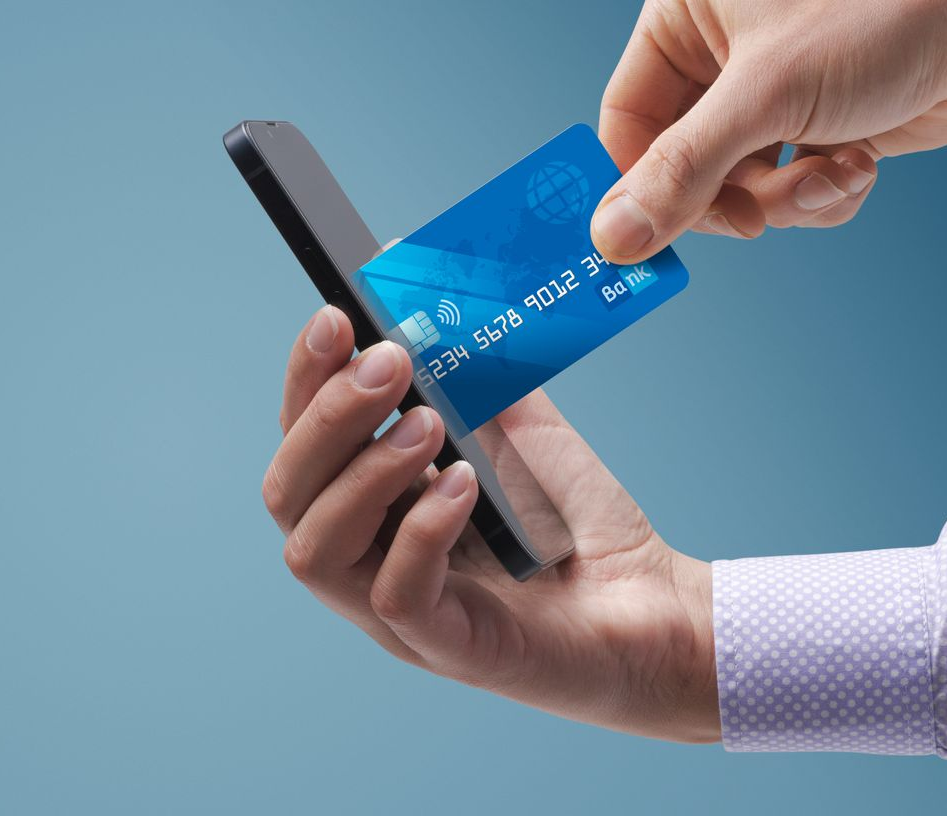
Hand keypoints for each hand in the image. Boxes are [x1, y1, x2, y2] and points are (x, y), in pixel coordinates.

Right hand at [263, 305, 718, 742]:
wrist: (657, 602)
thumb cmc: (578, 524)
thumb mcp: (521, 430)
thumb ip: (475, 375)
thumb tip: (432, 297)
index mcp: (373, 505)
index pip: (301, 442)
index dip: (306, 380)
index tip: (335, 318)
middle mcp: (370, 560)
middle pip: (289, 494)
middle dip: (328, 418)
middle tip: (390, 363)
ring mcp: (401, 614)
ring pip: (317, 551)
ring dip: (363, 472)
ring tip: (427, 422)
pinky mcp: (451, 648)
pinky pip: (398, 594)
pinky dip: (421, 529)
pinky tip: (463, 484)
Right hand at [592, 0, 946, 260]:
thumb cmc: (874, 26)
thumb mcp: (765, 99)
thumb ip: (683, 171)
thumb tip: (611, 239)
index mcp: (682, 17)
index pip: (625, 122)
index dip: (637, 184)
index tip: (650, 241)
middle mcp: (714, 54)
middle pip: (677, 168)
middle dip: (731, 197)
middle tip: (758, 217)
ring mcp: (763, 97)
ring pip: (735, 191)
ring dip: (787, 200)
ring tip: (834, 171)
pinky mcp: (808, 131)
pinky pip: (784, 196)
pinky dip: (821, 195)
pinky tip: (861, 164)